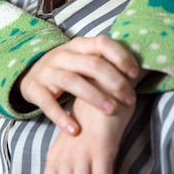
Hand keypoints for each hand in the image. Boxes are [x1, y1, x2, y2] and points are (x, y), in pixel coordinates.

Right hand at [19, 35, 139, 134]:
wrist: (30, 73)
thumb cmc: (68, 69)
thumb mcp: (84, 60)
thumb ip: (106, 62)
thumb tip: (144, 70)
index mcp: (79, 45)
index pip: (102, 43)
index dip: (120, 56)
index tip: (135, 74)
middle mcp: (63, 55)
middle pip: (92, 64)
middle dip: (114, 82)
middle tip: (130, 99)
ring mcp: (48, 71)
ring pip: (72, 81)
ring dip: (93, 96)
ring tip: (111, 111)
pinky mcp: (35, 88)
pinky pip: (48, 103)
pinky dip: (61, 117)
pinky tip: (75, 130)